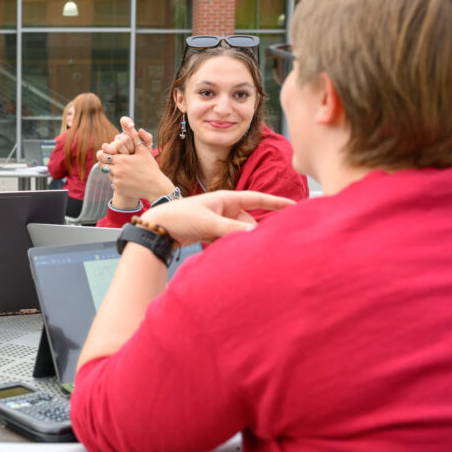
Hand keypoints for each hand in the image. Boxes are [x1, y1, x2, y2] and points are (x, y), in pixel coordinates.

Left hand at [97, 117, 173, 207]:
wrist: (155, 187)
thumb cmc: (150, 167)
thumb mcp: (143, 151)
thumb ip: (134, 139)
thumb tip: (129, 128)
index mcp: (120, 160)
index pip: (103, 156)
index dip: (104, 154)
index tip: (107, 154)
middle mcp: (116, 171)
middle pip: (104, 166)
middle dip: (108, 163)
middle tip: (115, 163)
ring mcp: (117, 181)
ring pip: (110, 175)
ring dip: (114, 173)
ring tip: (125, 172)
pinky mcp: (118, 190)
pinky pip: (114, 184)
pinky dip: (119, 182)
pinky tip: (128, 180)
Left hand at [143, 190, 295, 246]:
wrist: (157, 227)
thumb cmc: (180, 217)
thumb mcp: (208, 222)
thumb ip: (231, 229)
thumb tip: (254, 236)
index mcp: (225, 198)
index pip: (257, 199)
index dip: (276, 203)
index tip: (294, 206)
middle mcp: (223, 208)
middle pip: (248, 221)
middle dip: (254, 232)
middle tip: (261, 245)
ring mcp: (218, 220)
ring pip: (238, 232)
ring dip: (240, 241)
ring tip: (241, 250)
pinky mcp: (211, 232)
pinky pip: (228, 239)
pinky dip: (230, 245)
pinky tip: (229, 254)